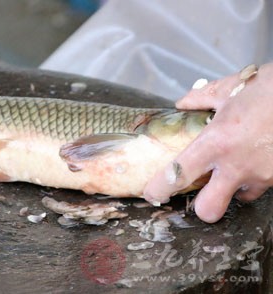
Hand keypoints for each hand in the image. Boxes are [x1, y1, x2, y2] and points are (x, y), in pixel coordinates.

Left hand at [144, 63, 272, 222]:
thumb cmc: (270, 87)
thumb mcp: (231, 88)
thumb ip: (201, 98)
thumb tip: (182, 103)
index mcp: (215, 142)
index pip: (178, 175)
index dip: (160, 189)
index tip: (153, 194)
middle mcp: (236, 165)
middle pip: (209, 210)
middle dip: (203, 207)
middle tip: (203, 192)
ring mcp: (262, 175)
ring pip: (240, 198)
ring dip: (234, 187)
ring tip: (238, 164)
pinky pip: (262, 185)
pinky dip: (255, 176)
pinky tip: (257, 155)